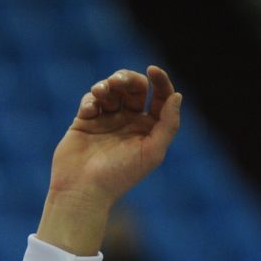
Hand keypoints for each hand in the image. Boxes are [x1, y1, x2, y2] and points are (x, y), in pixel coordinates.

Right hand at [37, 66, 181, 255]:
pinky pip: (90, 99)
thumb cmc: (120, 175)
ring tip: (102, 91)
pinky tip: (90, 110)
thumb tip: (177, 95)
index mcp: (148, 129)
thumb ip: (168, 124)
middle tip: (119, 82)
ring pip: (111, 89)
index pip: (159, 97)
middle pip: (134, 87)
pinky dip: (91, 99)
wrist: (83, 190)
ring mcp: (107, 120)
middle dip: (128, 78)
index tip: (153, 70)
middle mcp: (129, 122)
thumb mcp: (152, 152)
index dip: (160, 81)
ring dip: (108, 84)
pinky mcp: (85, 121)